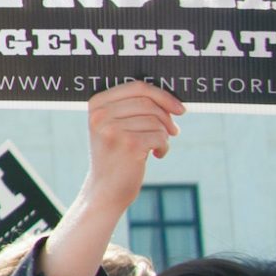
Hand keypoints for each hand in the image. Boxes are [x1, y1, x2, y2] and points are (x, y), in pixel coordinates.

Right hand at [79, 81, 181, 213]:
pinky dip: (164, 146)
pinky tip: (156, 155)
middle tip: (173, 131)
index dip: (163, 95)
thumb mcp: (114, 126)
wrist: (106, 188)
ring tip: (157, 146)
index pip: (137, 87)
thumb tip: (171, 100)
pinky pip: (160, 136)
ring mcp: (112, 129)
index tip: (179, 109)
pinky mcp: (128, 144)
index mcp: (96, 104)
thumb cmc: (116, 155)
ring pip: (156, 120)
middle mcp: (101, 114)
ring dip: (164, 134)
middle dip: (167, 117)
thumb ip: (132, 107)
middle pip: (149, 102)